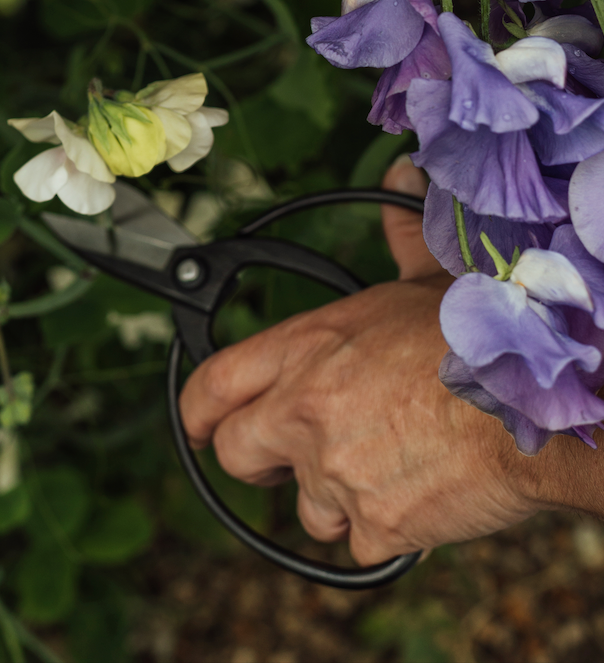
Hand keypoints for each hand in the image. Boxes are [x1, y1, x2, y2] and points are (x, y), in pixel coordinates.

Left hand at [178, 159, 601, 562]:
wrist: (527, 407)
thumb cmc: (480, 338)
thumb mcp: (426, 276)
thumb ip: (400, 234)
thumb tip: (400, 183)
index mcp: (305, 348)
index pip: (214, 382)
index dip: (200, 408)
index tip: (200, 422)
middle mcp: (303, 411)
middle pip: (236, 454)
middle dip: (258, 460)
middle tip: (289, 456)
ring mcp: (334, 472)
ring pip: (308, 507)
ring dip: (337, 497)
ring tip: (386, 463)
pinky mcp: (375, 525)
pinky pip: (363, 544)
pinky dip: (387, 530)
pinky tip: (419, 493)